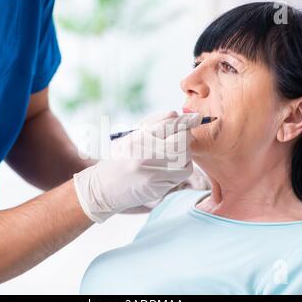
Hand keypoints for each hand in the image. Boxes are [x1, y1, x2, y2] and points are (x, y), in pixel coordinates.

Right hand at [73, 111, 201, 221]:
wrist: (105, 187)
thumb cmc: (120, 158)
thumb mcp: (130, 136)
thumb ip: (153, 123)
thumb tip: (175, 114)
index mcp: (136, 139)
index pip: (167, 125)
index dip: (185, 120)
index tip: (195, 117)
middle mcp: (144, 156)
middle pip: (181, 141)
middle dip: (186, 135)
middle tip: (182, 134)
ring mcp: (152, 173)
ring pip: (185, 156)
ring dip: (185, 150)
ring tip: (174, 150)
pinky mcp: (159, 186)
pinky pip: (183, 172)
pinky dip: (184, 164)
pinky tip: (174, 163)